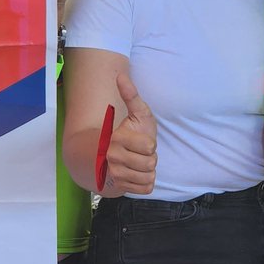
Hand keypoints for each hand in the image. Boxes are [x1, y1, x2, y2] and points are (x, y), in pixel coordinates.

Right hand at [104, 72, 156, 195]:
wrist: (119, 155)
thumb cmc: (133, 131)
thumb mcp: (137, 112)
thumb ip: (131, 95)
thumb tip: (121, 75)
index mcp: (117, 138)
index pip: (149, 147)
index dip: (151, 144)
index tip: (142, 140)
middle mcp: (112, 157)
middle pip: (150, 164)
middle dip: (151, 158)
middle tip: (141, 152)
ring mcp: (115, 174)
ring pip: (148, 176)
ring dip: (149, 170)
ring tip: (140, 162)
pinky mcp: (121, 187)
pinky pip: (146, 188)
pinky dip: (146, 182)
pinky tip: (139, 174)